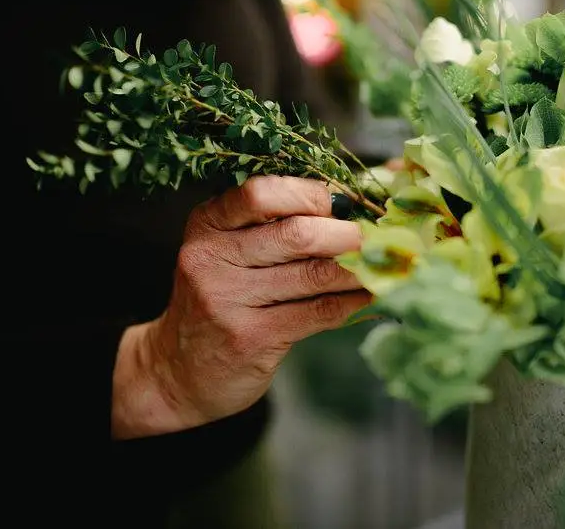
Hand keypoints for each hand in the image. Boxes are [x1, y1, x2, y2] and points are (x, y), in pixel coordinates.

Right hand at [111, 176, 368, 438]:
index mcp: (207, 224)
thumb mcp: (227, 253)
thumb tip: (350, 208)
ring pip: (313, 275)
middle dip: (347, 234)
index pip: (260, 193)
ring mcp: (228, 301)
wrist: (178, 370)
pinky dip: (353, 302)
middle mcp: (211, 258)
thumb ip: (272, 228)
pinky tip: (372, 296)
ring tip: (386, 263)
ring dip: (359, 269)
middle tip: (379, 237)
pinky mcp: (251, 338)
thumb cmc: (219, 299)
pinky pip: (318, 313)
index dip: (309, 195)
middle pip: (296, 234)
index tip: (338, 205)